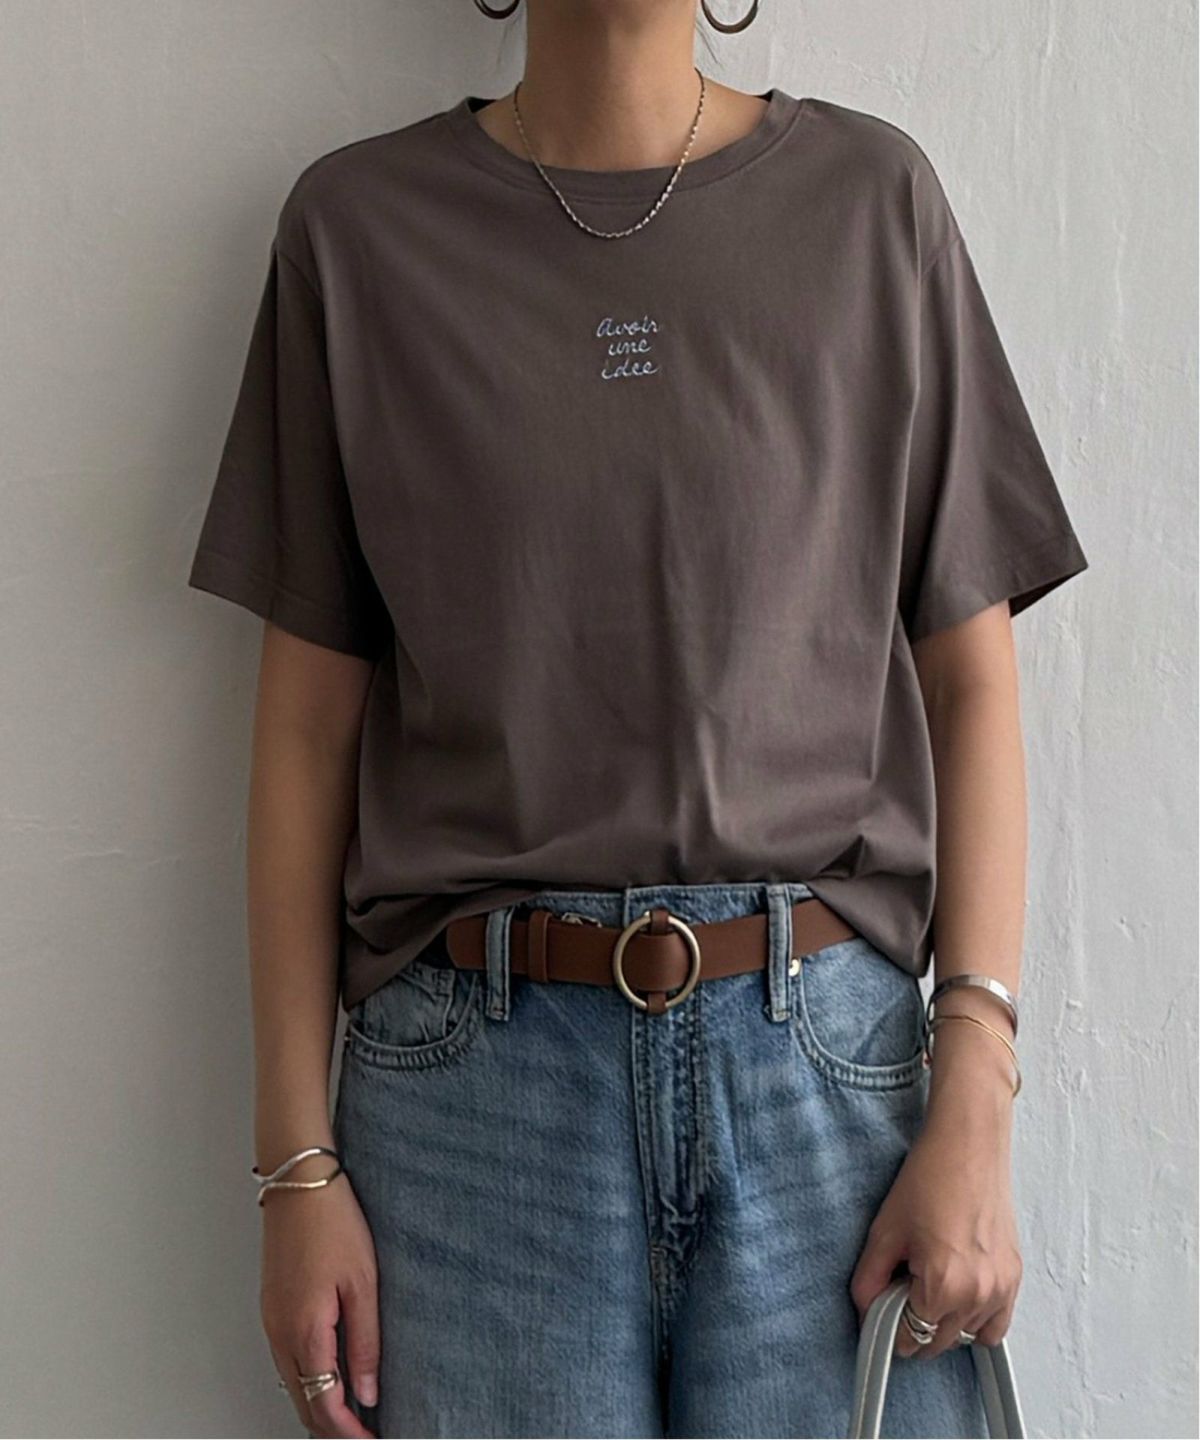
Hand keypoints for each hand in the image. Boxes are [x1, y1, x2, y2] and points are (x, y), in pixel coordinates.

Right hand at [260, 1158, 379, 1437]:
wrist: (300, 1183)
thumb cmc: (333, 1222)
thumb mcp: (363, 1283)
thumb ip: (365, 1342)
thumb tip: (367, 1392)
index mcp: (305, 1330)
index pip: (324, 1405)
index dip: (350, 1432)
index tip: (373, 1439)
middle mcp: (280, 1333)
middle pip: (303, 1404)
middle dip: (333, 1427)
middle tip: (367, 1431)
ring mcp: (271, 1321)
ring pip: (293, 1385)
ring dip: (320, 1404)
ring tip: (356, 1410)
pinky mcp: (272, 1308)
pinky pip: (287, 1361)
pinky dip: (308, 1379)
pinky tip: (332, 1373)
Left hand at [848, 1026, 1022, 1360]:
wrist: (968, 1145)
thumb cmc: (930, 1178)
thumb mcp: (885, 1230)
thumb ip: (869, 1279)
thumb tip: (866, 1307)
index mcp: (944, 1286)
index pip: (910, 1338)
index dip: (889, 1329)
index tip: (881, 1313)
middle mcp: (978, 1294)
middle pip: (937, 1343)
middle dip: (914, 1326)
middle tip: (900, 1292)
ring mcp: (1002, 1287)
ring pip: (966, 1336)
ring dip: (944, 1324)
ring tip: (929, 1285)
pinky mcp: (1014, 1276)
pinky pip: (996, 1324)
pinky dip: (976, 1320)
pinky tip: (956, 1292)